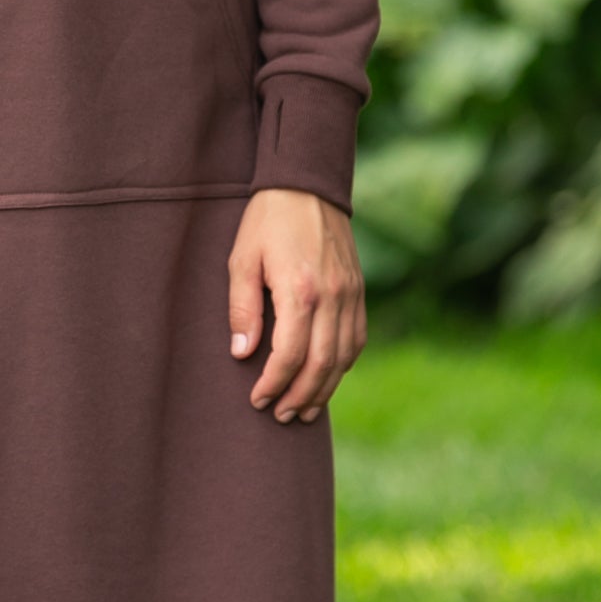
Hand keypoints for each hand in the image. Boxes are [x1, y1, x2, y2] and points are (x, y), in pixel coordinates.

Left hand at [227, 187, 365, 422]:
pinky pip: (357, 338)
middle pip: (321, 364)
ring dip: (324, 388)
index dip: (274, 383)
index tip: (257, 399)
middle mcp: (332, 297)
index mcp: (301, 291)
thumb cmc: (267, 222)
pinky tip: (326, 377)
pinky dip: (343, 365)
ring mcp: (351, 294)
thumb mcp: (242, 260)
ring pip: (344, 357)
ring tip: (302, 409)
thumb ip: (242, 309)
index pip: (290, 355)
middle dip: (299, 396)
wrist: (307, 186)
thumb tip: (243, 353)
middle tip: (280, 415)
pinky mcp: (358, 290)